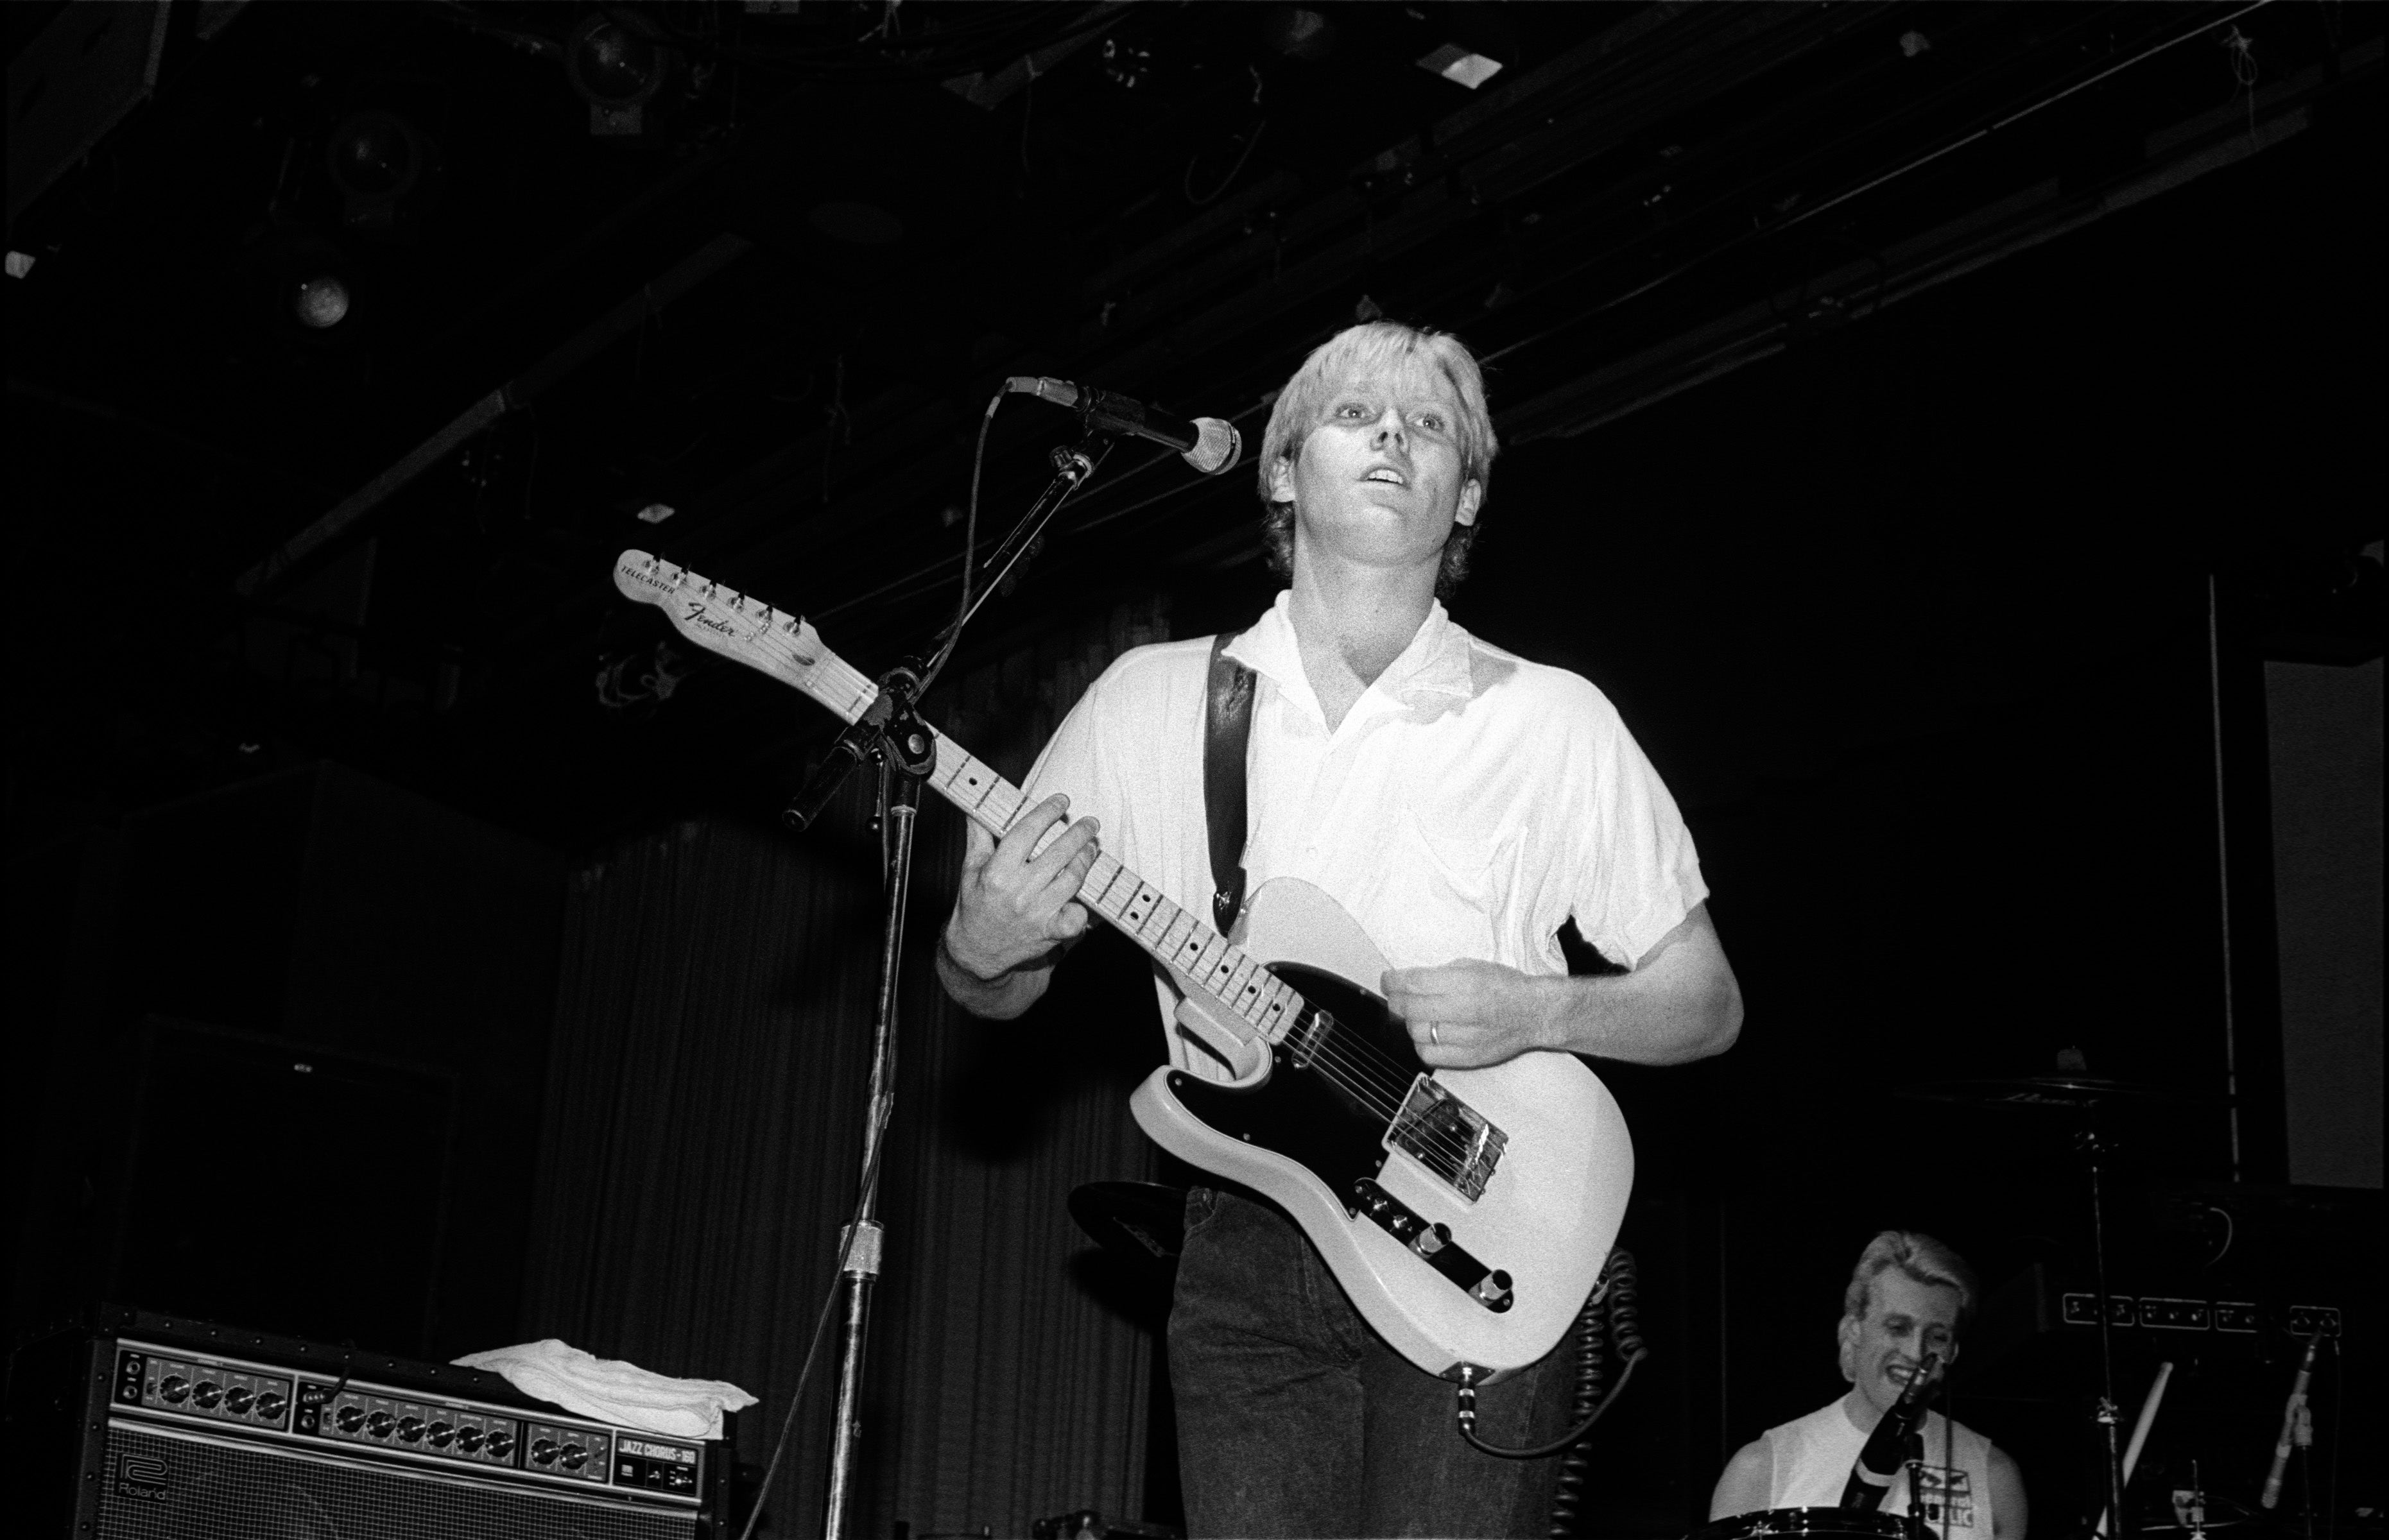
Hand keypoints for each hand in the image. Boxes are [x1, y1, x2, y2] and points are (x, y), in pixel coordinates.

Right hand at [943, 794, 1099, 981]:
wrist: (976, 951)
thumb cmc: (975, 907)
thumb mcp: (970, 870)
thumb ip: (978, 838)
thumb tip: (977, 810)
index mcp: (997, 872)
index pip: (1027, 833)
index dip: (1047, 813)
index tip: (1061, 801)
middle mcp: (1018, 891)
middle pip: (1057, 854)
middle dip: (1078, 834)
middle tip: (1089, 823)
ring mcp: (1036, 913)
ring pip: (1072, 880)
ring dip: (1085, 861)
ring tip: (1091, 848)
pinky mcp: (1048, 932)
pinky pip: (1075, 919)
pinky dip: (1083, 908)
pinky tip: (1085, 896)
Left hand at [1382, 959, 1556, 1068]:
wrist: (1535, 1013)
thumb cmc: (1504, 986)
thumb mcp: (1472, 966)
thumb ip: (1438, 974)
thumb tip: (1405, 982)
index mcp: (1466, 982)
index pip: (1415, 982)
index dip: (1393, 981)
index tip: (1387, 980)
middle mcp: (1465, 1010)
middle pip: (1411, 1008)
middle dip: (1395, 1001)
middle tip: (1395, 997)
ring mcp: (1467, 1037)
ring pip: (1417, 1032)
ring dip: (1410, 1022)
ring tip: (1417, 1014)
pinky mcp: (1468, 1057)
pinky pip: (1429, 1055)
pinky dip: (1421, 1044)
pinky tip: (1428, 1034)